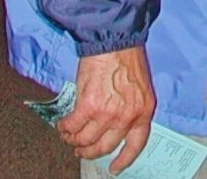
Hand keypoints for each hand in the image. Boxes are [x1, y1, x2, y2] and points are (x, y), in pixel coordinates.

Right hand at [58, 47, 155, 173]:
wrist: (115, 40)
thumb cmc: (127, 57)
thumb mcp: (139, 87)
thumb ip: (131, 107)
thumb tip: (116, 123)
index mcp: (143, 111)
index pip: (136, 144)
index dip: (125, 159)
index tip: (116, 167)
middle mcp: (127, 116)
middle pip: (106, 146)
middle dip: (91, 151)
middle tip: (81, 150)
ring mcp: (107, 114)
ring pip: (86, 140)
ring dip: (74, 140)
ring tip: (69, 136)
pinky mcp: (89, 106)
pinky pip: (73, 126)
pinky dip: (65, 129)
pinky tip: (62, 125)